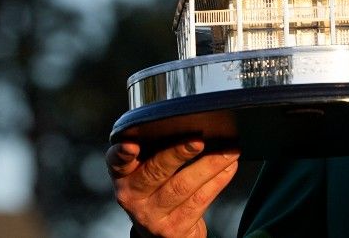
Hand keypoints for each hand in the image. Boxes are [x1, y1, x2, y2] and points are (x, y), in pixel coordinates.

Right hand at [106, 140, 238, 237]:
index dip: (122, 153)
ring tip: (230, 151)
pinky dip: (218, 180)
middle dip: (178, 154)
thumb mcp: (150, 171)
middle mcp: (133, 196)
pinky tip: (229, 167)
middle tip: (198, 140)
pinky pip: (199, 200)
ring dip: (210, 165)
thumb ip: (159, 149)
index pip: (118, 162)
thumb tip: (194, 121)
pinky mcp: (173, 229)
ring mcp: (152, 215)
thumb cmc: (160, 190)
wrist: (163, 233)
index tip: (131, 145)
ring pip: (182, 186)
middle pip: (155, 171)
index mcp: (124, 176)